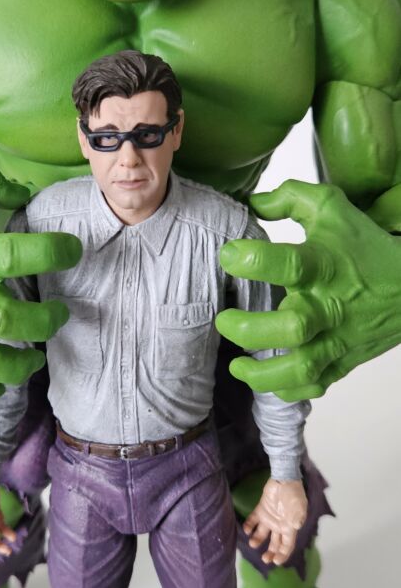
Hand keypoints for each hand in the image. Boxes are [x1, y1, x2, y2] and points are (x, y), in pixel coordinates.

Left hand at [215, 180, 400, 400]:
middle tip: (224, 321)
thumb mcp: (332, 209)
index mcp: (326, 266)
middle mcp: (331, 306)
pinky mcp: (343, 361)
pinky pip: (315, 386)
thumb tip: (253, 202)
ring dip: (263, 373)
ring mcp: (338, 338)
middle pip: (293, 327)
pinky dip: (289, 390)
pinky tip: (269, 379)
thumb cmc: (364, 246)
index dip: (254, 261)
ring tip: (237, 364)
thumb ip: (291, 197)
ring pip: (301, 368)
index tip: (229, 255)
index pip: (290, 265)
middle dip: (250, 329)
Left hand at [243, 478, 306, 565]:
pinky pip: (253, 520)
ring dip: (257, 540)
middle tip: (264, 559)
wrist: (284, 478)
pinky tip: (246, 529)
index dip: (283, 554)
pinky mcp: (261, 510)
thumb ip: (297, 515)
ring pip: (262, 534)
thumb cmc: (293, 493)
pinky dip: (249, 525)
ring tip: (252, 543)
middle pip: (275, 543)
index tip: (276, 562)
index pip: (287, 545)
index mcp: (290, 527)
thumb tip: (296, 526)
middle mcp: (279, 525)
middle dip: (270, 552)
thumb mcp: (298, 505)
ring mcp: (269, 518)